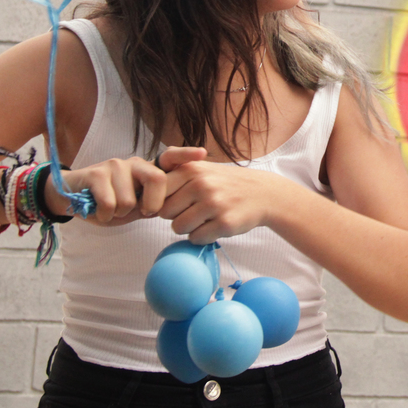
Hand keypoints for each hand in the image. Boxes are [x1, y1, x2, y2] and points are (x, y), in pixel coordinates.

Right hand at [46, 146, 205, 224]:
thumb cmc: (110, 203)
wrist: (73, 198)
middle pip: (157, 179)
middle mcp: (134, 163)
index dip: (186, 155)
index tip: (203, 154)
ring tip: (113, 210)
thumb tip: (180, 208)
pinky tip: (100, 212)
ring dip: (121, 214)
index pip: (170, 157)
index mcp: (147, 169)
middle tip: (142, 212)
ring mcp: (116, 166)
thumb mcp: (136, 205)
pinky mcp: (97, 174)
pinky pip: (110, 204)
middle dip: (153, 204)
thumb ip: (154, 203)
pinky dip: (106, 215)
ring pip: (130, 199)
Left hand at [158, 159, 286, 243]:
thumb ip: (175, 176)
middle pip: (165, 213)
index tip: (173, 204)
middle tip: (193, 211)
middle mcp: (202, 185)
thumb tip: (144, 194)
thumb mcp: (202, 168)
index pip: (157, 193)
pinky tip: (214, 226)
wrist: (263, 193)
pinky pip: (196, 238)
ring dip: (188, 228)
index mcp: (192, 169)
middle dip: (175, 216)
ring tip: (204, 219)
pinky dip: (202, 236)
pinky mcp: (224, 223)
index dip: (161, 202)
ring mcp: (214, 204)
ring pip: (178, 228)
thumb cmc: (226, 183)